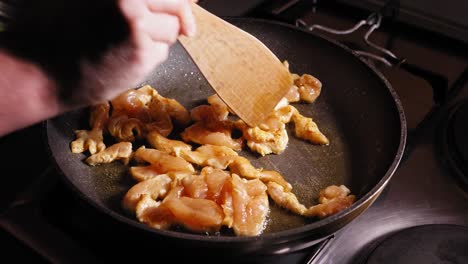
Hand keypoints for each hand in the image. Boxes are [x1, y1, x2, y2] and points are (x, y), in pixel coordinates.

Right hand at [74, 0, 196, 105]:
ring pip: (173, 30)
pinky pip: (162, 53)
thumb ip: (134, 0)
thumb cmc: (63, 31)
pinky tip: (126, 58)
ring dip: (160, 38)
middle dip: (179, 15)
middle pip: (179, 4)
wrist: (43, 69)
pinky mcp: (140, 54)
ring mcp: (135, 24)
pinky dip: (151, 57)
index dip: (183, 2)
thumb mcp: (92, 0)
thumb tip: (187, 0)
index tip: (192, 3)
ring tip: (130, 42)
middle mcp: (127, 0)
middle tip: (182, 25)